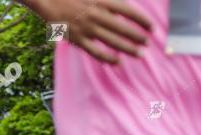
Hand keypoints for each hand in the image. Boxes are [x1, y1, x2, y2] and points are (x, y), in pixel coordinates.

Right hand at [29, 0, 151, 63]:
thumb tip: (125, 10)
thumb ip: (110, 2)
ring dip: (128, 48)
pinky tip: (117, 62)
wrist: (49, 1)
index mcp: (103, 1)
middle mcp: (97, 16)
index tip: (151, 27)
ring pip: (112, 41)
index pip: (129, 12)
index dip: (142, 20)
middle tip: (147, 43)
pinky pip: (95, 51)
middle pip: (123, 28)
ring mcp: (87, 29)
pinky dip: (107, 58)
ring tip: (140, 54)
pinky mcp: (77, 40)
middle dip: (138, 36)